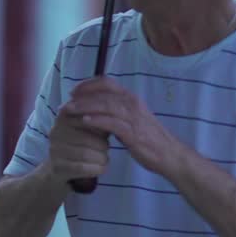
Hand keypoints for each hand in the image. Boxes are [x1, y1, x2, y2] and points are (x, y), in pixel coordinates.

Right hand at [44, 111, 109, 184]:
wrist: (62, 167)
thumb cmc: (82, 143)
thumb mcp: (92, 127)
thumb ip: (102, 118)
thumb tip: (118, 114)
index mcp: (64, 116)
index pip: (88, 119)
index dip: (102, 128)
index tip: (108, 134)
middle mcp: (56, 131)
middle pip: (88, 138)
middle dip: (103, 146)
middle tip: (107, 149)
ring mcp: (54, 150)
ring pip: (85, 154)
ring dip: (101, 158)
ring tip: (105, 159)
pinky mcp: (57, 167)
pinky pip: (81, 168)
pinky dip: (96, 169)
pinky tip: (101, 168)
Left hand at [63, 77, 187, 177]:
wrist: (169, 154)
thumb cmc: (149, 138)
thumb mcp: (133, 119)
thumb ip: (117, 112)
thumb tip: (98, 109)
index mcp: (131, 98)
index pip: (107, 82)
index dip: (88, 84)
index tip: (74, 91)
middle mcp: (132, 103)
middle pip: (103, 92)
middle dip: (82, 95)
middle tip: (66, 102)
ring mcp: (133, 117)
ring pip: (104, 105)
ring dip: (84, 106)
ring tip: (69, 110)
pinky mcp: (132, 133)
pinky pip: (111, 123)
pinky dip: (96, 120)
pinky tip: (83, 121)